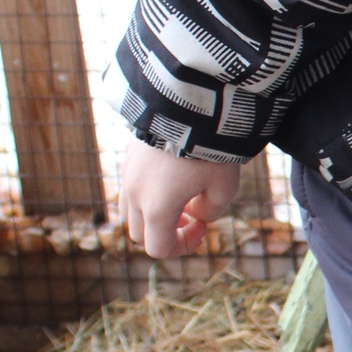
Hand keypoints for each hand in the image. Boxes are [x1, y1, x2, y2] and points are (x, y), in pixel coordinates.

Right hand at [118, 137, 241, 258]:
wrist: (189, 103)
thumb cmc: (211, 149)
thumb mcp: (224, 188)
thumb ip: (209, 211)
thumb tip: (194, 213)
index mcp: (156, 208)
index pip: (158, 248)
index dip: (183, 246)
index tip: (202, 227)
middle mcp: (135, 194)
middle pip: (140, 233)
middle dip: (165, 231)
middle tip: (191, 213)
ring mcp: (127, 174)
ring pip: (129, 211)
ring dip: (152, 213)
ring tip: (179, 195)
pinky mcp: (128, 156)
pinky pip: (130, 186)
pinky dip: (146, 192)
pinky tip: (170, 175)